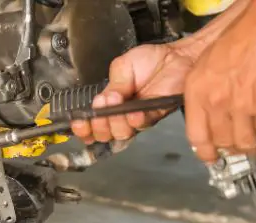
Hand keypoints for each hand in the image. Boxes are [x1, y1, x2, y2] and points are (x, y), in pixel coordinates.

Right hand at [71, 36, 211, 144]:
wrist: (176, 57)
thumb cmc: (149, 60)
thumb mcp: (122, 67)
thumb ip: (112, 86)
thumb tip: (102, 102)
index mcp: (110, 102)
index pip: (92, 121)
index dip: (84, 127)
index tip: (79, 123)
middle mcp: (121, 114)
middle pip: (104, 132)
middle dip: (99, 125)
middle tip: (99, 112)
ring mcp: (137, 118)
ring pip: (121, 132)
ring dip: (115, 122)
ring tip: (115, 107)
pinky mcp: (154, 116)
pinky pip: (142, 124)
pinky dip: (134, 120)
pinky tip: (132, 113)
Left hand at [182, 6, 255, 162]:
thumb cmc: (237, 40)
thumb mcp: (203, 67)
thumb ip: (201, 95)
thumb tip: (206, 118)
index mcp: (198, 93)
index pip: (196, 136)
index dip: (204, 152)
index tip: (210, 158)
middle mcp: (218, 103)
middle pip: (223, 142)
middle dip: (230, 150)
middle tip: (235, 151)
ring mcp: (243, 107)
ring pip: (246, 142)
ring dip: (251, 148)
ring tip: (255, 149)